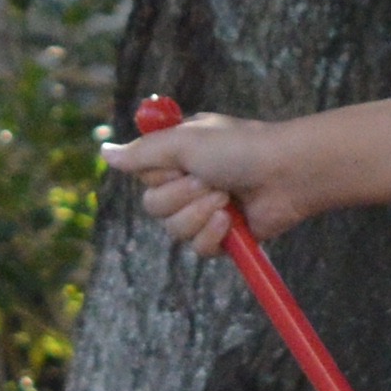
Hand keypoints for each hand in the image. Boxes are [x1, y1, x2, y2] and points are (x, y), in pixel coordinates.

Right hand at [112, 109, 325, 256]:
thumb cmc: (240, 147)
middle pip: (153, 208)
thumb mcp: (185, 141)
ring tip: (226, 197)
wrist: (286, 172)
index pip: (143, 177)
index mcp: (178, 156)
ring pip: (174, 231)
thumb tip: (104, 153)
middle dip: (181, 196)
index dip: (159, 176)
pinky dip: (213, 234)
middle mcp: (188, 183)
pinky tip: (232, 220)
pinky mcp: (225, 236)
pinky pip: (199, 248)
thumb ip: (143, 152)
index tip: (181, 163)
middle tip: (210, 181)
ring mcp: (206, 210)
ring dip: (199, 214)